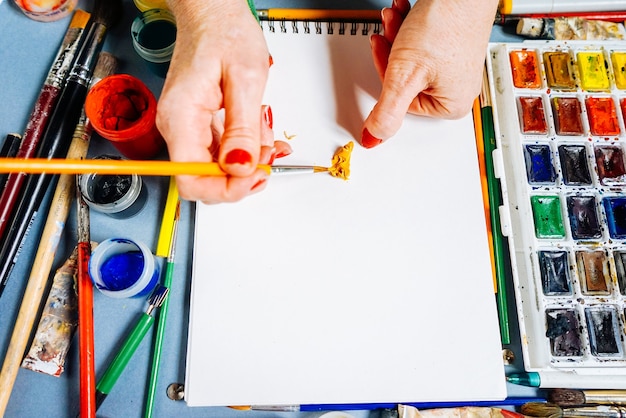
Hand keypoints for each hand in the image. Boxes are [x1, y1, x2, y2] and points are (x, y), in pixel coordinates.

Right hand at [158, 0, 277, 202]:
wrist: (213, 12)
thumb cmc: (224, 32)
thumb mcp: (246, 79)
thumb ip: (243, 129)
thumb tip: (240, 168)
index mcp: (181, 117)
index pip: (190, 180)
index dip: (224, 189)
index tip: (254, 176)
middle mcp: (177, 127)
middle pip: (204, 180)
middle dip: (241, 176)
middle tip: (268, 157)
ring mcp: (187, 128)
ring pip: (217, 168)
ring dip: (248, 161)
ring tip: (268, 139)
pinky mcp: (199, 125)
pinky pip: (222, 151)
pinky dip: (246, 148)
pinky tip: (260, 133)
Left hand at [361, 0, 498, 147]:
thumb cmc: (446, 22)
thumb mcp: (405, 75)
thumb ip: (387, 111)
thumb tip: (373, 138)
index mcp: (450, 106)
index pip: (400, 101)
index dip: (386, 73)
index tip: (383, 52)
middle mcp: (455, 89)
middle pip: (403, 79)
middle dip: (391, 51)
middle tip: (388, 30)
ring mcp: (454, 68)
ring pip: (409, 60)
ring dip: (396, 36)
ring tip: (397, 18)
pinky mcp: (451, 48)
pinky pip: (420, 47)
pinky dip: (408, 29)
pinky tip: (406, 15)